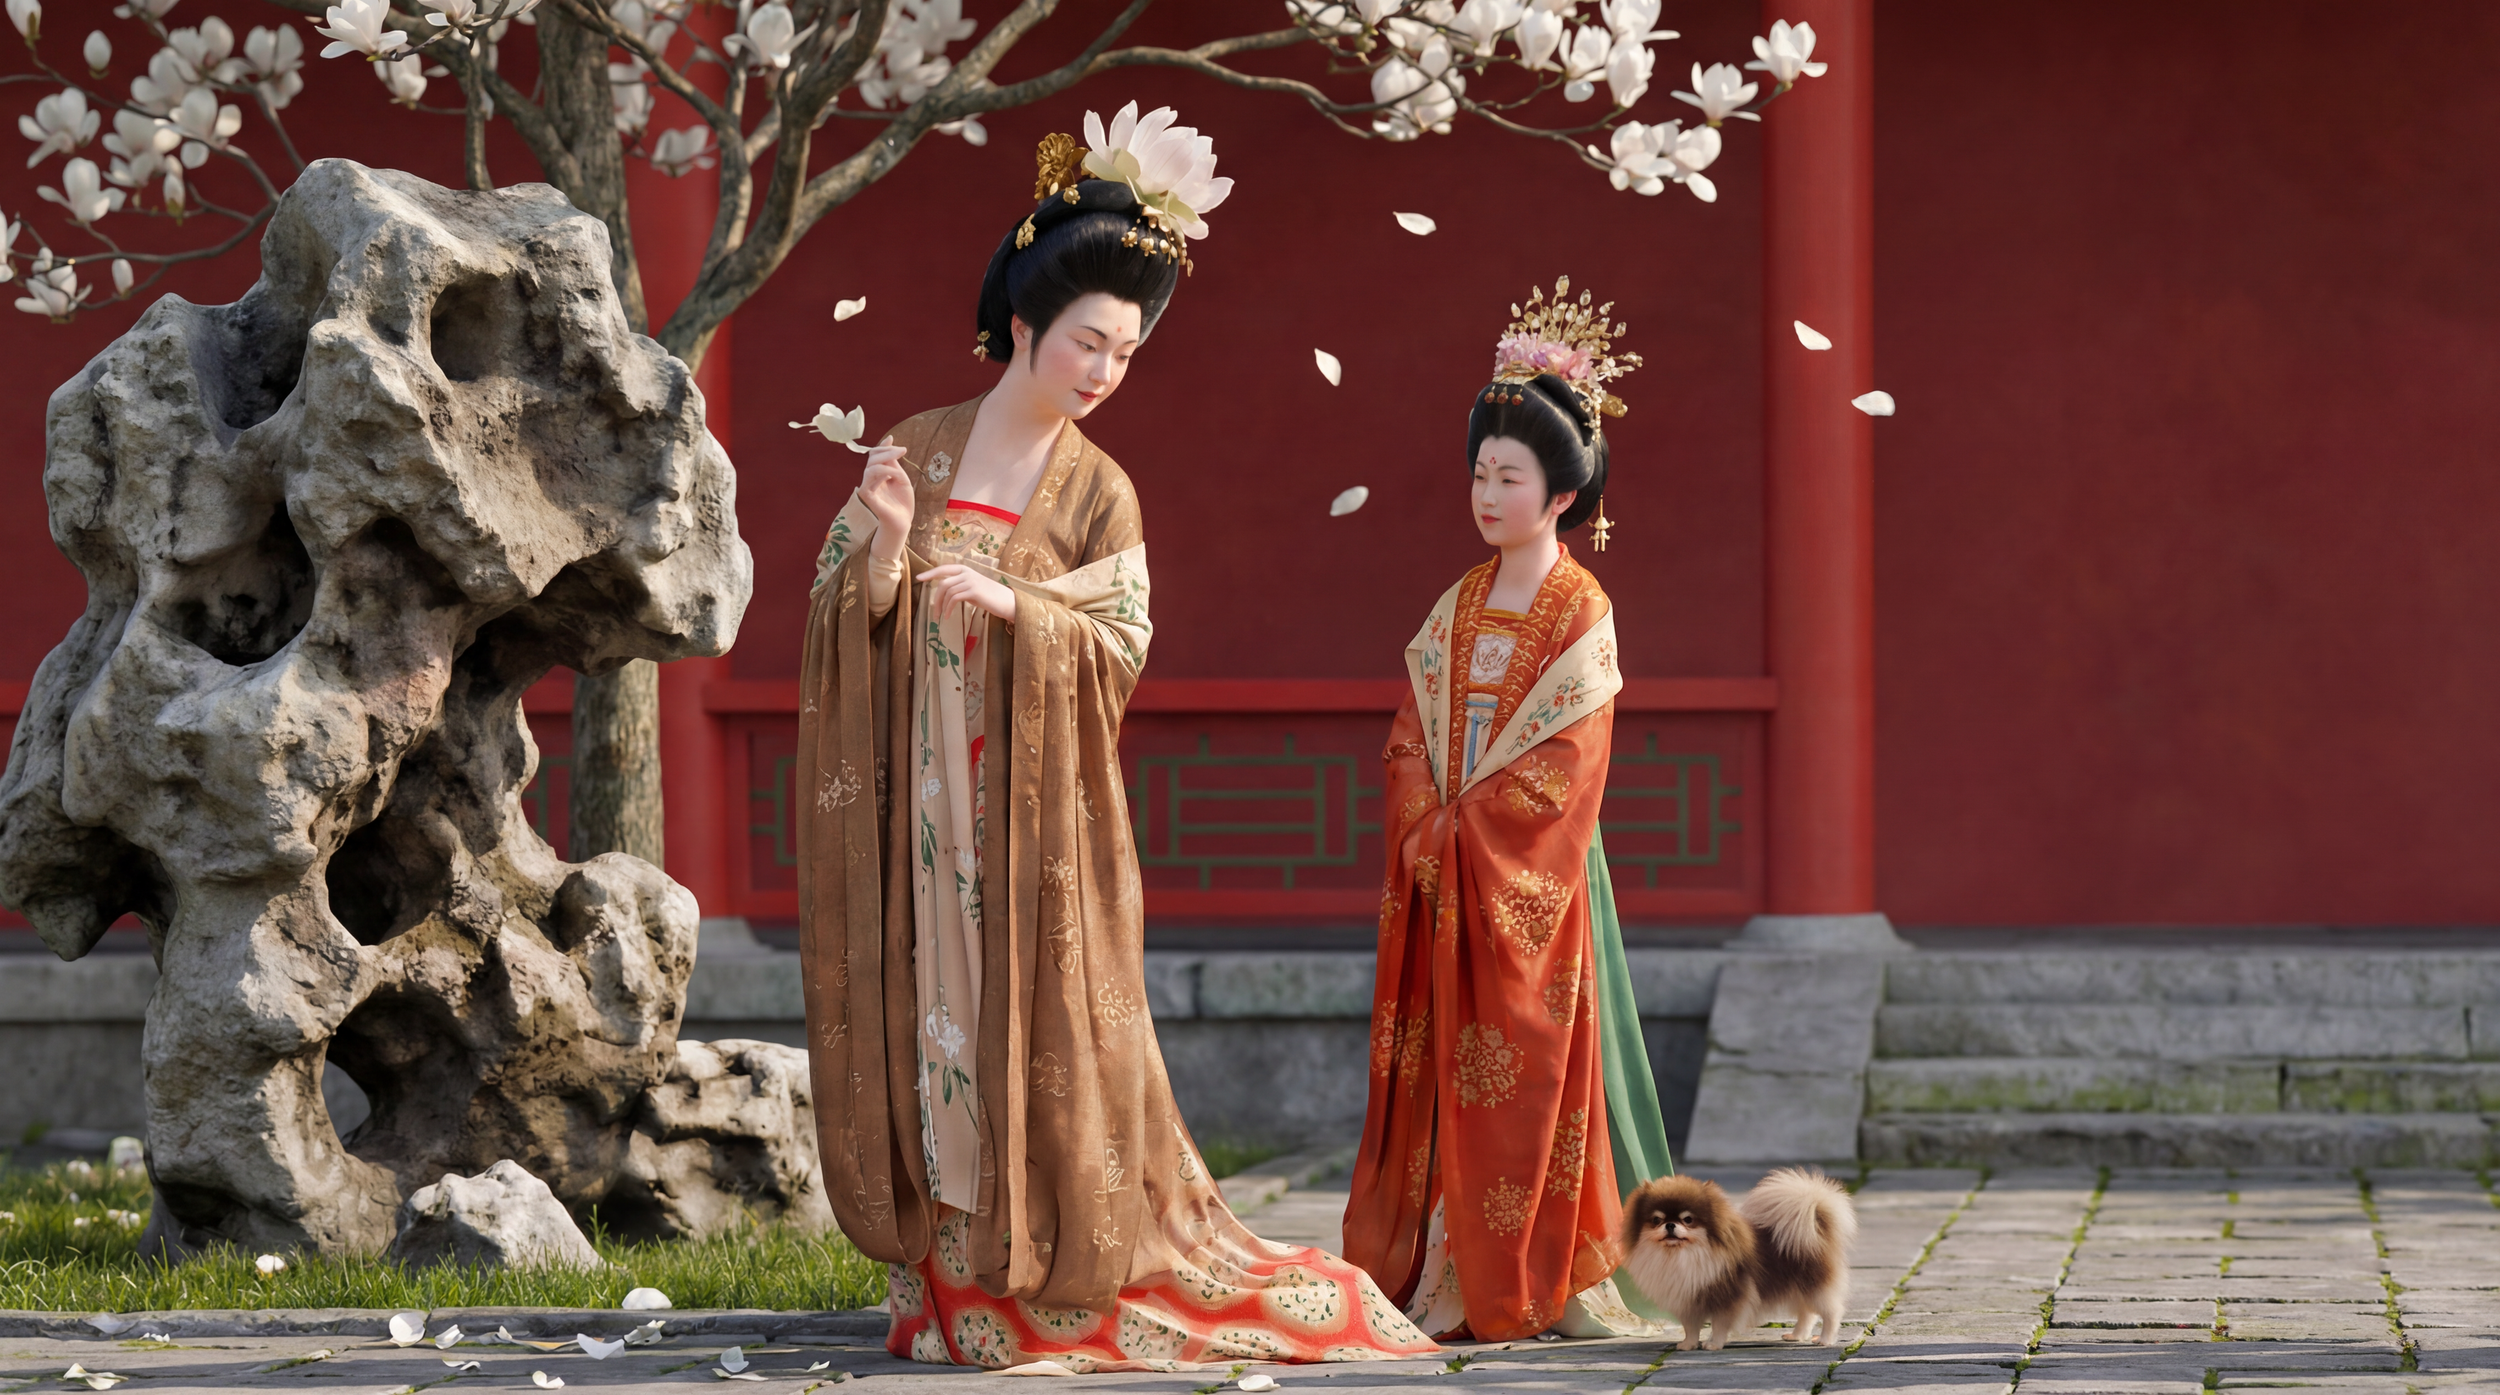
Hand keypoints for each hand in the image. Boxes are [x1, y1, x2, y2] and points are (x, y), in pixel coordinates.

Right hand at [857, 437, 913, 553]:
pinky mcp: (867, 496)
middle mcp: (870, 479)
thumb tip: (889, 440)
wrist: (903, 520)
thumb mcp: (901, 477)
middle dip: (886, 451)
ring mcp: (867, 487)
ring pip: (870, 468)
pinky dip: (882, 474)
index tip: (894, 441)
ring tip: (899, 468)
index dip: (882, 447)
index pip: (875, 456)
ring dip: (885, 462)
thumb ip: (893, 462)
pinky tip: (893, 475)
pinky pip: (869, 480)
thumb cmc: (903, 501)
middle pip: (872, 459)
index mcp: (878, 474)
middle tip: (902, 450)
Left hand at [918, 563, 1018, 623]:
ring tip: (941, 617)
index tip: (919, 578)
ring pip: (947, 591)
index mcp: (965, 570)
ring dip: (941, 606)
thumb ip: (960, 586)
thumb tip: (944, 591)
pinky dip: (948, 608)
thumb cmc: (990, 597)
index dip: (930, 573)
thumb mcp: (972, 588)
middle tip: (932, 611)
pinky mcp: (974, 591)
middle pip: (943, 582)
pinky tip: (948, 616)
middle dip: (935, 597)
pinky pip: (954, 598)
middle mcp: (967, 573)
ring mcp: (970, 581)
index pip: (944, 568)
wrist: (1007, 601)